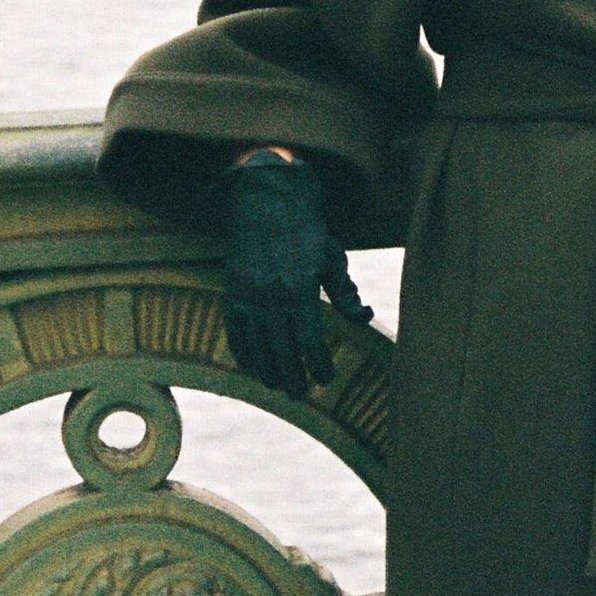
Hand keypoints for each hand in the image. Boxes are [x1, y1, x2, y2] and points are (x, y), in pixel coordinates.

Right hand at [220, 151, 371, 397]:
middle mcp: (271, 296)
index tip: (326, 380)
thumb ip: (345, 294)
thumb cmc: (307, 233)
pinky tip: (254, 367)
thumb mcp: (333, 259)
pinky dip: (243, 353)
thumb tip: (364, 318)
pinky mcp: (231, 292)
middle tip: (302, 392)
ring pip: (257, 346)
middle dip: (293, 376)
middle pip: (282, 350)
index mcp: (300, 289)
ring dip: (268, 370)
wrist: (266, 203)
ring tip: (279, 386)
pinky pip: (235, 332)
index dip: (318, 365)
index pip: (310, 340)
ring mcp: (248, 295)